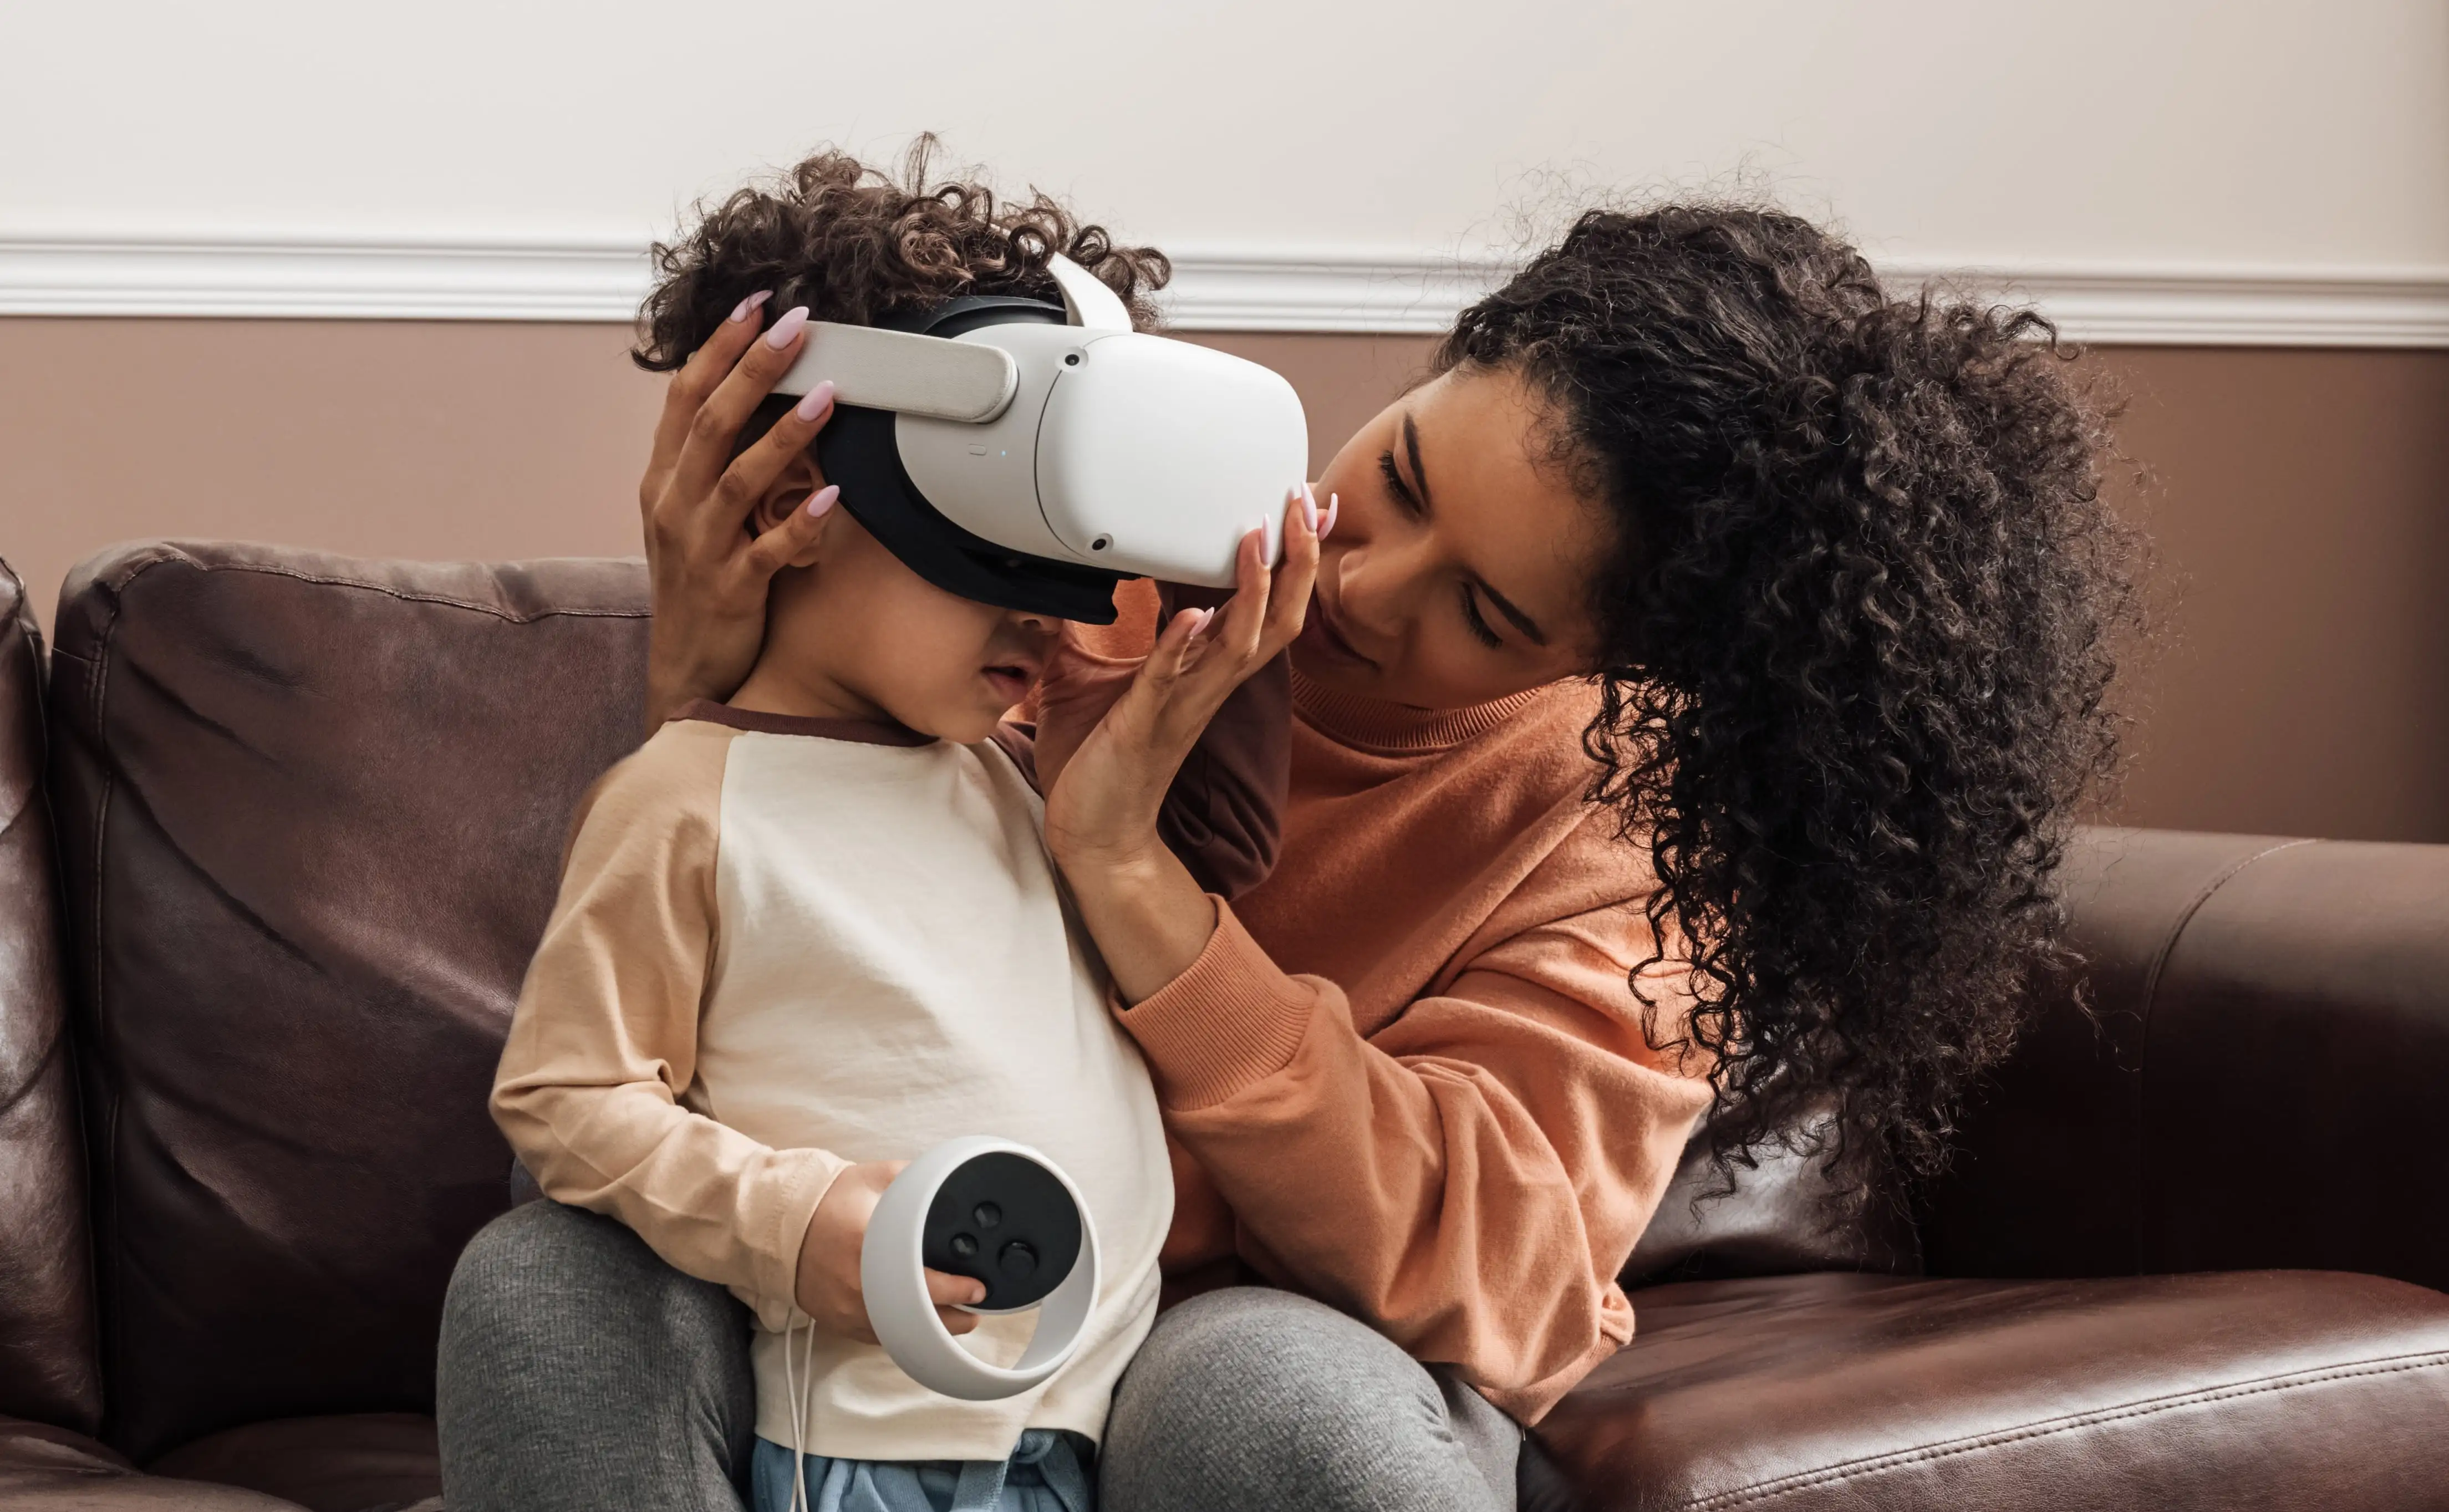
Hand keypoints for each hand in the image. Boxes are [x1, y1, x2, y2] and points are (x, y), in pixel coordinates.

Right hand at [639, 296, 841, 728]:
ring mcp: (701, 548)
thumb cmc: (699, 582)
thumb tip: (752, 397)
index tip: (755, 304)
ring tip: (827, 394)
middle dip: (753, 368)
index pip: (684, 398)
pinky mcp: (732, 589)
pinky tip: (835, 498)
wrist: (686, 666)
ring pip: (738, 479)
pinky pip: (768, 550)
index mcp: (663, 479)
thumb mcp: (691, 513)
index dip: (718, 348)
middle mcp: (674, 505)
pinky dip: (800, 523)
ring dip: (783, 434)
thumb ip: (711, 460)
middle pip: (711, 423)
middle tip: (796, 323)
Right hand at [795, 1159, 986, 1342]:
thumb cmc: (827, 1201)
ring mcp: (846, 1309)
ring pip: (900, 1333)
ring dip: (933, 1330)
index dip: (956, 1288)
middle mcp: (857, 1284)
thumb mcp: (872, 1177)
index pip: (921, 1279)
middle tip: (976, 1308)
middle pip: (916, 1315)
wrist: (780, 1228)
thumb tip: (946, 1184)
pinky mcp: (839, 1323)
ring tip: (959, 1321)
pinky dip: (903, 1333)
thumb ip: (911, 1180)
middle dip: (954, 1317)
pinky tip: (922, 1326)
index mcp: (867, 1245)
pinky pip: (879, 1337)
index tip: (978, 1288)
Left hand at [1039, 489, 1319, 1002]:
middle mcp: (1206, 687)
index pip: (1259, 608)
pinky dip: (1184, 646)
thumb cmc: (1095, 762)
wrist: (1092, 836)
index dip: (1285, 561)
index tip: (1296, 509)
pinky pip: (1173, 682)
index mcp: (1202, 673)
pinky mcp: (1146, 728)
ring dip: (1254, 588)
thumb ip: (1084, 630)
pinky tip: (1193, 612)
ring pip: (1244, 643)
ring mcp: (1182, 708)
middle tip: (1303, 503)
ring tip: (1257, 534)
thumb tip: (1057, 578)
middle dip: (1296, 559)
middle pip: (1279, 618)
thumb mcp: (1083, 677)